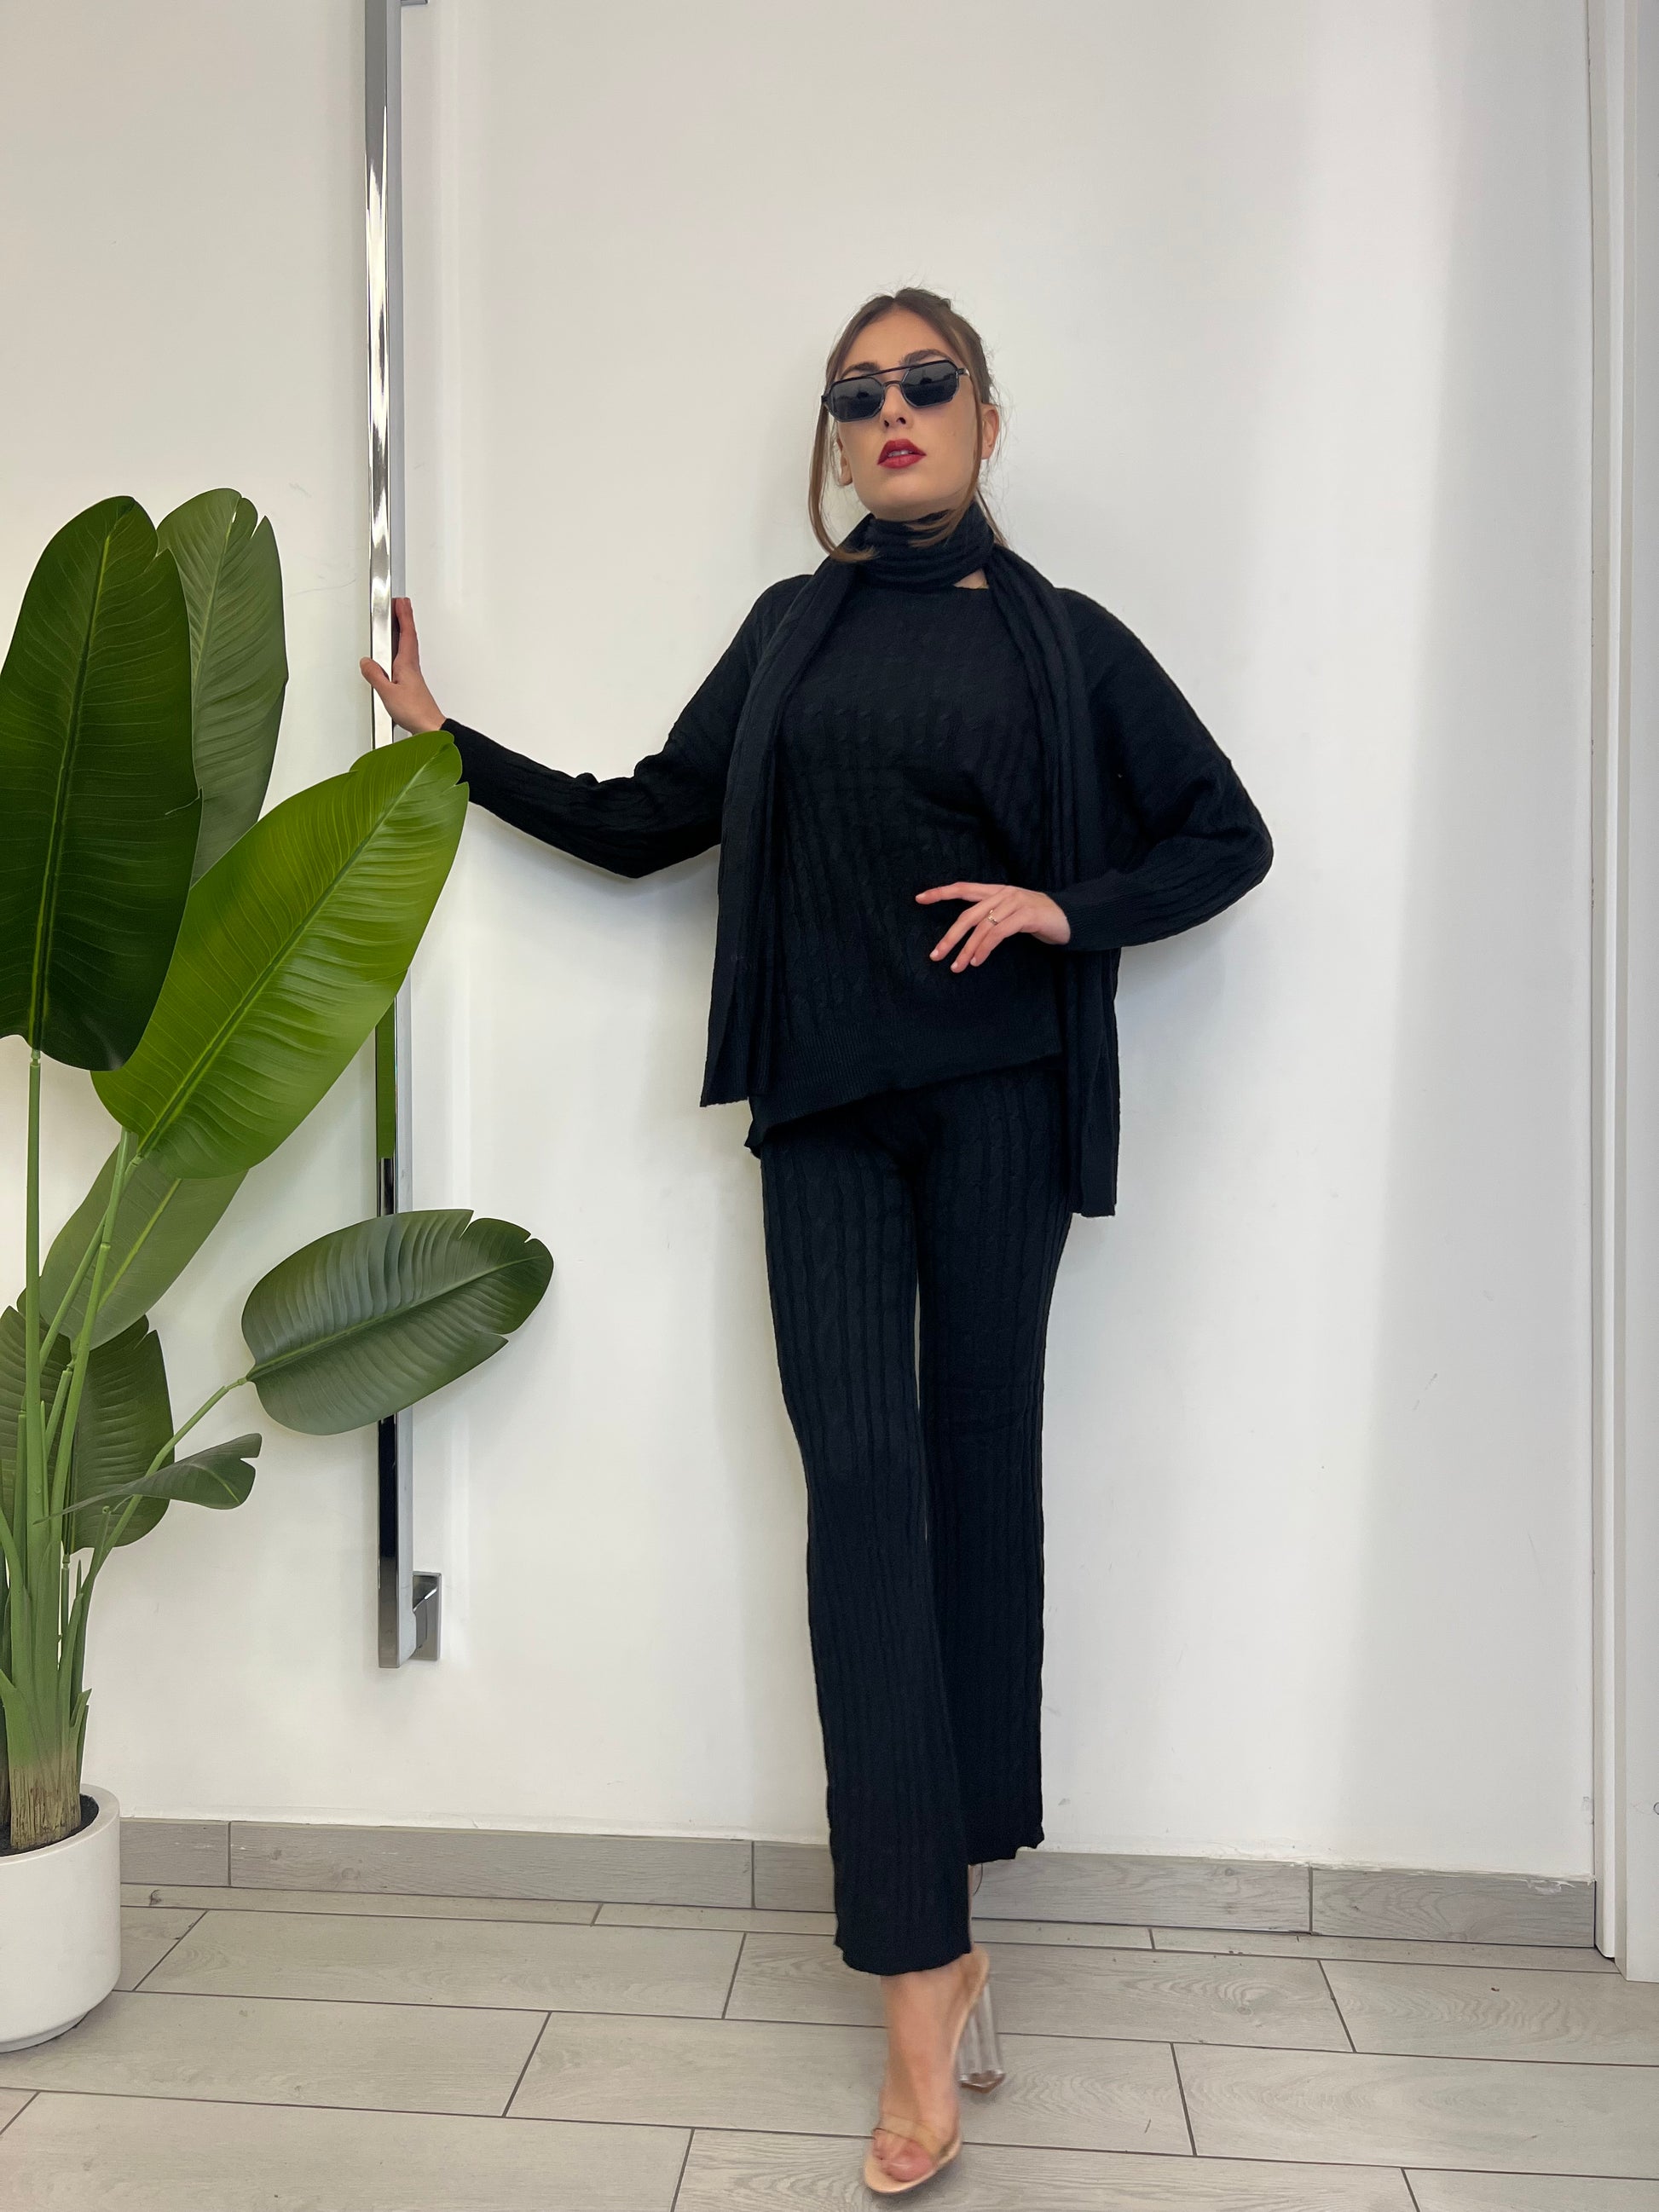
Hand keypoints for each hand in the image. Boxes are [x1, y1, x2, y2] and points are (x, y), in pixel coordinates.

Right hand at [360, 595, 445, 732]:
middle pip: (408, 636)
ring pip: (408, 646)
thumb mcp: (387, 692)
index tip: (401, 601)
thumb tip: (366, 662)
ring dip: (404, 631)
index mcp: (407, 663)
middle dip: (404, 618)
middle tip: (401, 604)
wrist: (429, 727)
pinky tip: (395, 653)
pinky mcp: (411, 683)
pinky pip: (405, 659)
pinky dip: (401, 648)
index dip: (404, 616)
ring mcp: (412, 674)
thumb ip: (375, 675)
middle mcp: (412, 666)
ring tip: (398, 621)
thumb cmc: (414, 711)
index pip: (406, 633)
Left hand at [916, 881, 1071, 970]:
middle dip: (950, 937)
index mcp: (996, 891)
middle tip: (936, 955)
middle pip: (968, 914)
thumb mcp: (1010, 914)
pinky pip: (999, 933)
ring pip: (982, 927)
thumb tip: (967, 936)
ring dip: (967, 949)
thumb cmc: (1037, 918)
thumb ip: (990, 918)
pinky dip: (985, 948)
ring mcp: (1015, 903)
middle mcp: (1003, 893)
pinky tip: (977, 960)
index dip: (940, 893)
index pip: (963, 888)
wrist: (1070, 917)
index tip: (919, 899)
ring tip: (957, 966)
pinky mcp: (1026, 915)